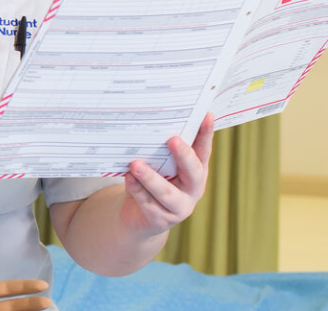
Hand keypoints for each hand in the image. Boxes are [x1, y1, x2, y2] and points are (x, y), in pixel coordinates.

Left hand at [121, 112, 213, 237]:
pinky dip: (137, 190)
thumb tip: (151, 119)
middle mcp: (192, 189)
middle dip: (183, 156)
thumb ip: (160, 148)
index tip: (206, 115)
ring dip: (151, 178)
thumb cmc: (151, 179)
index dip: (206, 134)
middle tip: (172, 139)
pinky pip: (148, 204)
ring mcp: (178, 208)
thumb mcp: (159, 163)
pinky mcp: (160, 220)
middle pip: (192, 172)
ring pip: (166, 193)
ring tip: (136, 165)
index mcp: (196, 171)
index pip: (203, 150)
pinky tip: (128, 179)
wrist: (138, 215)